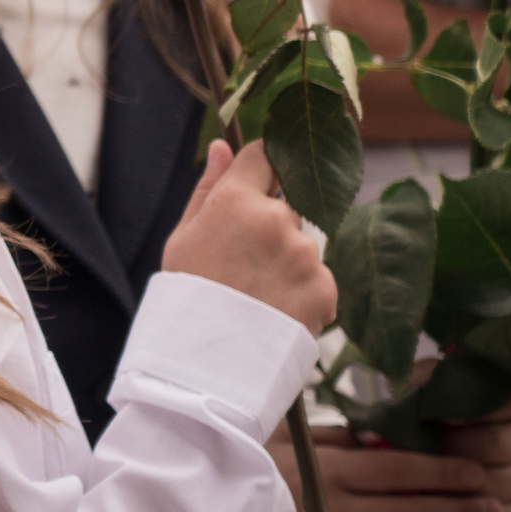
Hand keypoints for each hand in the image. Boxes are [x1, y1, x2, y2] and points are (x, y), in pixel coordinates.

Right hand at [160, 141, 336, 332]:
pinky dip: (302, 293)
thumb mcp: (184, 237)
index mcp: (235, 201)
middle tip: (243, 265)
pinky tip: (275, 312)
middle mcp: (276, 220)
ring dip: (287, 263)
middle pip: (285, 207)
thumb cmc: (188, 296)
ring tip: (257, 296)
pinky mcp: (326, 288)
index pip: (264, 156)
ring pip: (302, 246)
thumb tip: (222, 146)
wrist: (208, 365)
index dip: (262, 168)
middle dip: (270, 228)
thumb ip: (207, 187)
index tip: (257, 184)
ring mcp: (305, 255)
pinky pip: (317, 279)